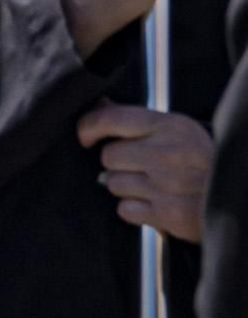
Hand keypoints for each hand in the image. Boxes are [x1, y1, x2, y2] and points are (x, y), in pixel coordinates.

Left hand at [77, 103, 212, 240]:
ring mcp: (166, 185)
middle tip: (137, 167)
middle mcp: (166, 153)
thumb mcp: (178, 130)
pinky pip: (125, 210)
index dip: (89, 127)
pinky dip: (134, 209)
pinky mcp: (167, 214)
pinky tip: (153, 203)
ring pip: (113, 184)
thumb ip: (138, 119)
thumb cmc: (205, 160)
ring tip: (150, 186)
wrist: (237, 195)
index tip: (85, 136)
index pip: (112, 119)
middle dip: (116, 163)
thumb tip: (101, 104)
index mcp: (170, 126)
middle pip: (108, 156)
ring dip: (125, 187)